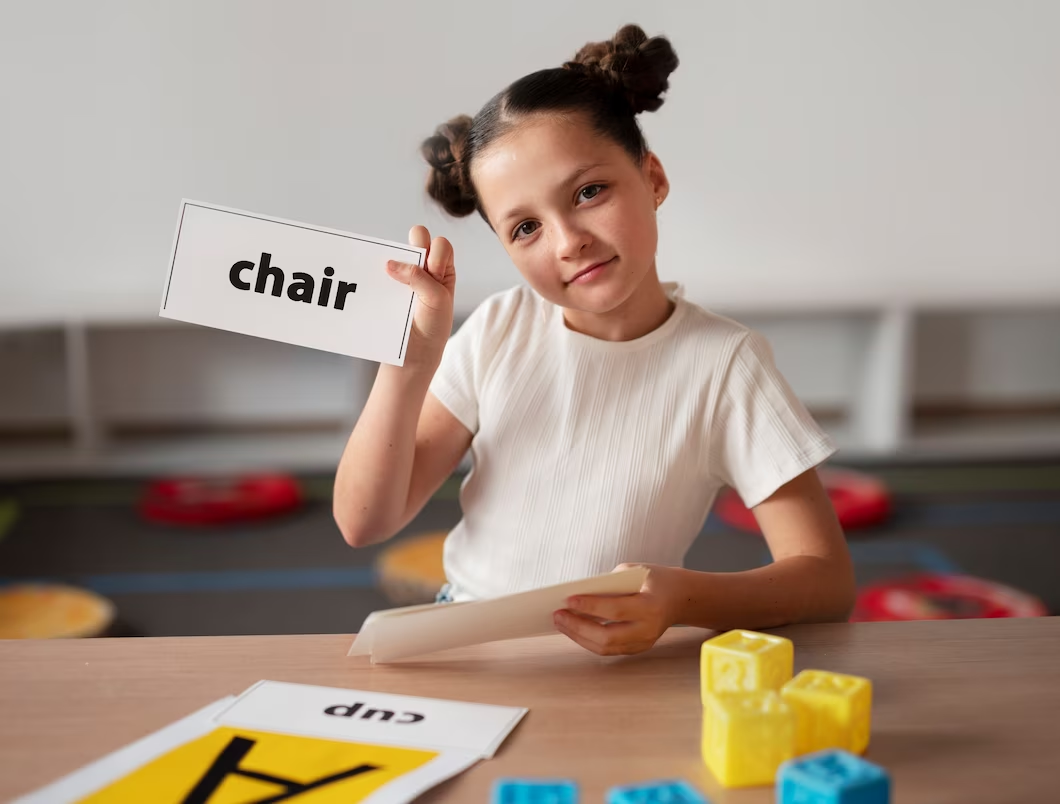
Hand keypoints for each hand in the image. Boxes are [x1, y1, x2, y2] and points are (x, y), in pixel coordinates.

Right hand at [386, 225, 455, 370]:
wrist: (414, 352)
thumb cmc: (433, 325)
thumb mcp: (436, 300)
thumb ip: (420, 278)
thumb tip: (389, 263)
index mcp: (443, 268)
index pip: (440, 244)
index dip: (434, 253)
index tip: (432, 273)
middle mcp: (425, 267)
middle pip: (419, 238)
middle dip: (415, 246)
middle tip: (413, 269)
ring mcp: (404, 275)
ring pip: (397, 252)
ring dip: (394, 259)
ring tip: (392, 277)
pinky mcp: (387, 285)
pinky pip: (380, 270)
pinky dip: (378, 272)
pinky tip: (378, 281)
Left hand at [553, 563, 680, 655]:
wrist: (682, 597)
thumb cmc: (655, 579)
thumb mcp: (635, 571)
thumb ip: (610, 584)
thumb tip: (579, 595)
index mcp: (650, 606)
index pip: (615, 610)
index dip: (590, 607)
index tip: (568, 600)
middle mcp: (648, 628)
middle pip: (608, 636)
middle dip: (578, 627)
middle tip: (558, 615)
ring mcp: (644, 642)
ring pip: (606, 647)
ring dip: (579, 636)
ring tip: (561, 622)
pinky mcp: (639, 648)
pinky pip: (610, 649)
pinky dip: (589, 640)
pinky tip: (574, 629)